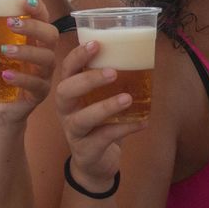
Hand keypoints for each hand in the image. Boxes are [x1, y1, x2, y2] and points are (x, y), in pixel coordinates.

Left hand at [0, 0, 60, 127]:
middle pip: (51, 35)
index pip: (43, 18)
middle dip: (33, 27)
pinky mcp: (39, 94)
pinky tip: (6, 75)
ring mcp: (42, 75)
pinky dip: (22, 78)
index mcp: (30, 40)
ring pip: (47, 58)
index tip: (26, 2)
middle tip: (10, 24)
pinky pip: (37, 84)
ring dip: (27, 51)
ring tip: (4, 50)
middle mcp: (41, 54)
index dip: (39, 8)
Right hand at [54, 39, 145, 186]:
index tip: (96, 44)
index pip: (67, 69)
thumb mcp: (102, 100)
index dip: (77, 56)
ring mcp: (73, 131)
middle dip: (88, 79)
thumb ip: (113, 82)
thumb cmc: (99, 123)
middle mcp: (66, 110)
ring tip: (127, 99)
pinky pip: (103, 138)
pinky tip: (142, 122)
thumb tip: (143, 56)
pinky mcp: (86, 150)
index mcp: (70, 92)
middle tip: (113, 72)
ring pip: (82, 118)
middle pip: (65, 91)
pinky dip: (124, 129)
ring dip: (105, 106)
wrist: (95, 163)